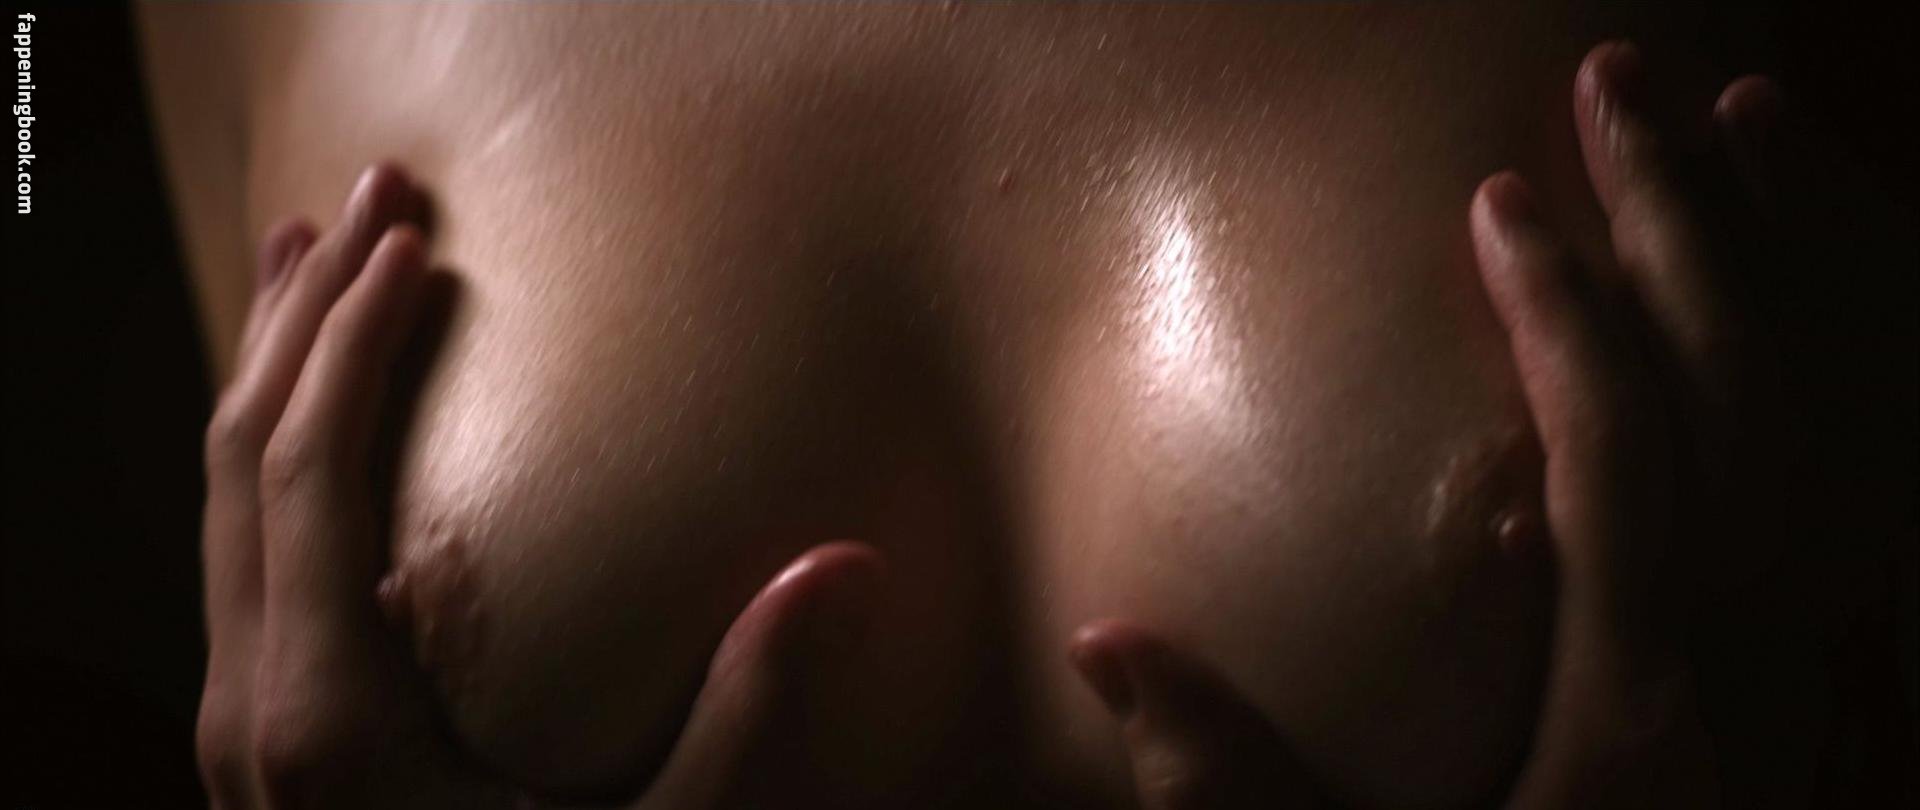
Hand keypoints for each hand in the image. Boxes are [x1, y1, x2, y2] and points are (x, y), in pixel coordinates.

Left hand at [194, 164, 885, 809]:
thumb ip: (746, 718)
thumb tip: (845, 570)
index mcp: (326, 721)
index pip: (309, 470)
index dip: (357, 338)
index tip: (422, 241)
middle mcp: (254, 712)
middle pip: (243, 457)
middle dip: (300, 314)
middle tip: (367, 198)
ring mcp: (243, 735)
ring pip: (224, 505)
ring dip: (269, 373)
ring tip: (313, 268)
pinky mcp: (266, 747)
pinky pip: (241, 559)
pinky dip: (269, 459)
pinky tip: (315, 428)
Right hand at [1067, 41, 1809, 808]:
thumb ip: (1233, 783)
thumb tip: (1108, 643)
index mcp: (1648, 705)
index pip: (1621, 454)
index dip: (1562, 310)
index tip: (1500, 197)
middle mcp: (1759, 667)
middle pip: (1752, 400)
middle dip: (1686, 225)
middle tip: (1622, 82)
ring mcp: (1813, 670)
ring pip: (1833, 426)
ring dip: (1784, 265)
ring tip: (1735, 126)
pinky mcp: (1821, 685)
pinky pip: (1855, 487)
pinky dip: (1837, 366)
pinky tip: (1790, 299)